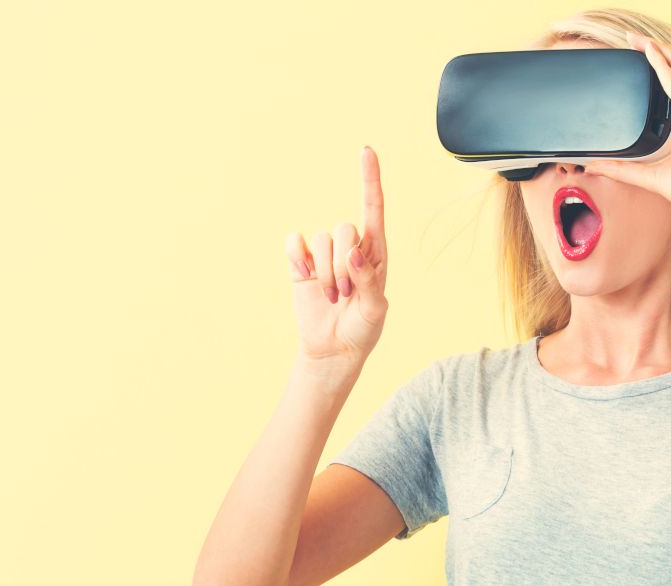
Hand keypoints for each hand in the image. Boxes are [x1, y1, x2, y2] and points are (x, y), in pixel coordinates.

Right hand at [283, 145, 389, 366]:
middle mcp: (350, 247)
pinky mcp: (301, 263)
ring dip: (326, 273)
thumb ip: (368, 280)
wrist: (333, 349)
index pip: (373, 208)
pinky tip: (305, 275)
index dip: (369, 179)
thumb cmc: (362, 329)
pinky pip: (295, 243)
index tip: (366, 151)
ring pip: (321, 240)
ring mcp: (324, 254)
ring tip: (333, 297)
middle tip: (347, 294)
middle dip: (344, 265)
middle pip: (344, 229)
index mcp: (375, 252)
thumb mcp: (375, 310)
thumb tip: (355, 253)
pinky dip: (297, 257)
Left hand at [583, 30, 670, 223]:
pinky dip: (664, 66)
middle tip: (637, 40)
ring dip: (663, 52)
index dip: (667, 66)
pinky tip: (651, 55)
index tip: (648, 56)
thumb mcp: (648, 175)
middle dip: (662, 52)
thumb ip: (621, 170)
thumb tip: (593, 167)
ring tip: (642, 41)